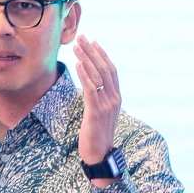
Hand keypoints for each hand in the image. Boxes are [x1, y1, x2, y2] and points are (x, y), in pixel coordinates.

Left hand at [73, 35, 121, 187]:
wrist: (100, 155)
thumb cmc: (96, 134)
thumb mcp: (99, 113)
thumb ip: (98, 98)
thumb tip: (90, 85)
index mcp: (116, 98)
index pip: (110, 70)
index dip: (102, 55)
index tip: (93, 42)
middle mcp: (114, 99)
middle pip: (104, 69)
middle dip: (92, 51)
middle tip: (82, 37)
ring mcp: (107, 105)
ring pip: (98, 76)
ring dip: (87, 59)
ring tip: (77, 46)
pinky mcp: (96, 112)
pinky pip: (91, 89)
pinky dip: (85, 75)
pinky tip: (78, 64)